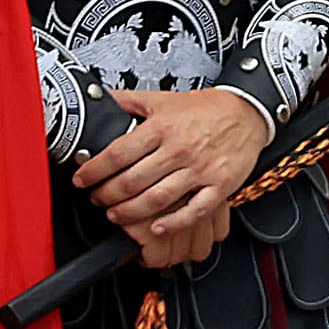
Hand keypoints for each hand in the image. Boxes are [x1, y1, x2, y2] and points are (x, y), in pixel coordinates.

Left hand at [75, 87, 269, 268]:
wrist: (247, 112)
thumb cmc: (205, 109)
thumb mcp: (163, 99)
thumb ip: (129, 101)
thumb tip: (99, 101)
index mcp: (162, 127)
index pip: (118, 153)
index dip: (94, 170)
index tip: (82, 179)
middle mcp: (179, 149)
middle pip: (132, 180)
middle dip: (107, 195)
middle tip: (97, 199)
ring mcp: (199, 170)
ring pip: (157, 199)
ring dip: (130, 212)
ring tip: (116, 215)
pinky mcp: (218, 186)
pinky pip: (193, 211)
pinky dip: (172, 223)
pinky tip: (155, 229)